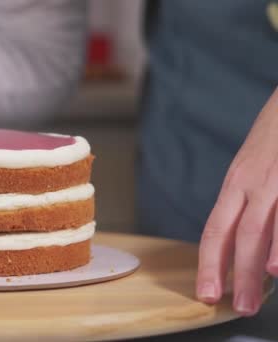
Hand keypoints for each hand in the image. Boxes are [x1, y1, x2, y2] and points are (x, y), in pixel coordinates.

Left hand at [197, 87, 277, 315]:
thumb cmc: (275, 139)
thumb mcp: (253, 170)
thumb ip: (249, 205)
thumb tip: (249, 248)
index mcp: (236, 184)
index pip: (215, 229)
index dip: (209, 263)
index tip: (206, 291)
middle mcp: (253, 183)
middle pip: (237, 235)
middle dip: (234, 275)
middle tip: (237, 306)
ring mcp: (277, 179)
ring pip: (262, 228)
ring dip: (258, 267)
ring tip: (257, 297)